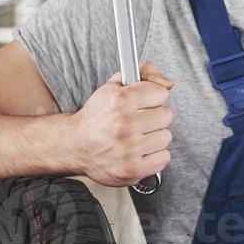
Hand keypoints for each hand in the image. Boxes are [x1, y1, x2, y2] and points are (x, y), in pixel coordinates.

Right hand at [69, 61, 173, 186]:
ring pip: (166, 137)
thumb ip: (143, 74)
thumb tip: (168, 83)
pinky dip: (154, 156)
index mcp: (120, 100)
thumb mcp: (113, 86)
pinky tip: (140, 151)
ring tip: (137, 137)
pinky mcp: (132, 169)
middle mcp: (124, 124)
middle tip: (140, 120)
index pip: (161, 93)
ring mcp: (128, 149)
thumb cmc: (97, 116)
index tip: (144, 102)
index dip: (153, 97)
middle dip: (154, 117)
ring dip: (154, 137)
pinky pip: (163, 158)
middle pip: (166, 116)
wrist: (75, 146)